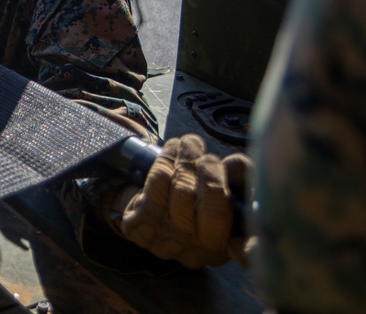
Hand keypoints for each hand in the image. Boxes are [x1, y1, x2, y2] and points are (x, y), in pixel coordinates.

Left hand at [114, 134, 252, 268]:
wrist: (148, 209)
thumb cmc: (194, 197)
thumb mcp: (223, 190)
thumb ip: (238, 182)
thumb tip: (238, 166)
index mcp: (229, 245)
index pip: (247, 249)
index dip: (251, 245)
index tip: (254, 227)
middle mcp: (201, 250)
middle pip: (215, 212)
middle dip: (213, 175)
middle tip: (209, 159)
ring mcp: (169, 241)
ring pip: (183, 191)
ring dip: (188, 159)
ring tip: (191, 144)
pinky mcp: (141, 225)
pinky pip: (158, 183)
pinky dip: (167, 158)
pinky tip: (173, 148)